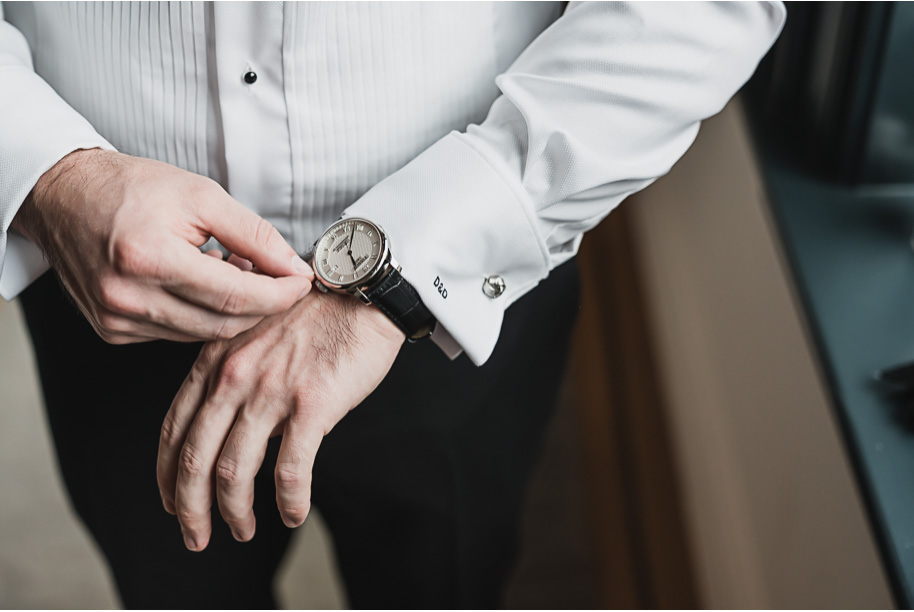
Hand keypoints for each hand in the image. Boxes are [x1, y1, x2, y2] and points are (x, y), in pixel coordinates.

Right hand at [11, 148, 313, 342]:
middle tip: (276, 274)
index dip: (280, 294)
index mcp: (148, 258)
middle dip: (263, 304)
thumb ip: (254, 234)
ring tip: (234, 270)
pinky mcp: (113, 331)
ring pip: (204, 334)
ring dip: (233, 310)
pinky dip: (203, 314)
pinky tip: (202, 283)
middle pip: (224, 323)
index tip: (302, 281)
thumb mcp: (201, 195)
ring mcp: (117, 320)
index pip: (236, 296)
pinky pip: (178, 334)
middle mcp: (127, 297)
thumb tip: (294, 268)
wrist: (65, 195)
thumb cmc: (131, 188)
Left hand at [156, 291, 404, 549]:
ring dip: (234, 512)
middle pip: (194, 460)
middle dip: (189, 509)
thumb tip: (237, 426)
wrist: (360, 290)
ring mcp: (270, 392)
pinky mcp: (312, 404)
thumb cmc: (315, 311)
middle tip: (196, 537)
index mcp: (215, 360)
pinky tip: (293, 515)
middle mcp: (234, 378)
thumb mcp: (255, 334)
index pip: (174, 429)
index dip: (167, 475)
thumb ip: (237, 376)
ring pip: (234, 471)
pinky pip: (290, 469)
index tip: (170, 503)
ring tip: (243, 531)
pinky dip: (288, 501)